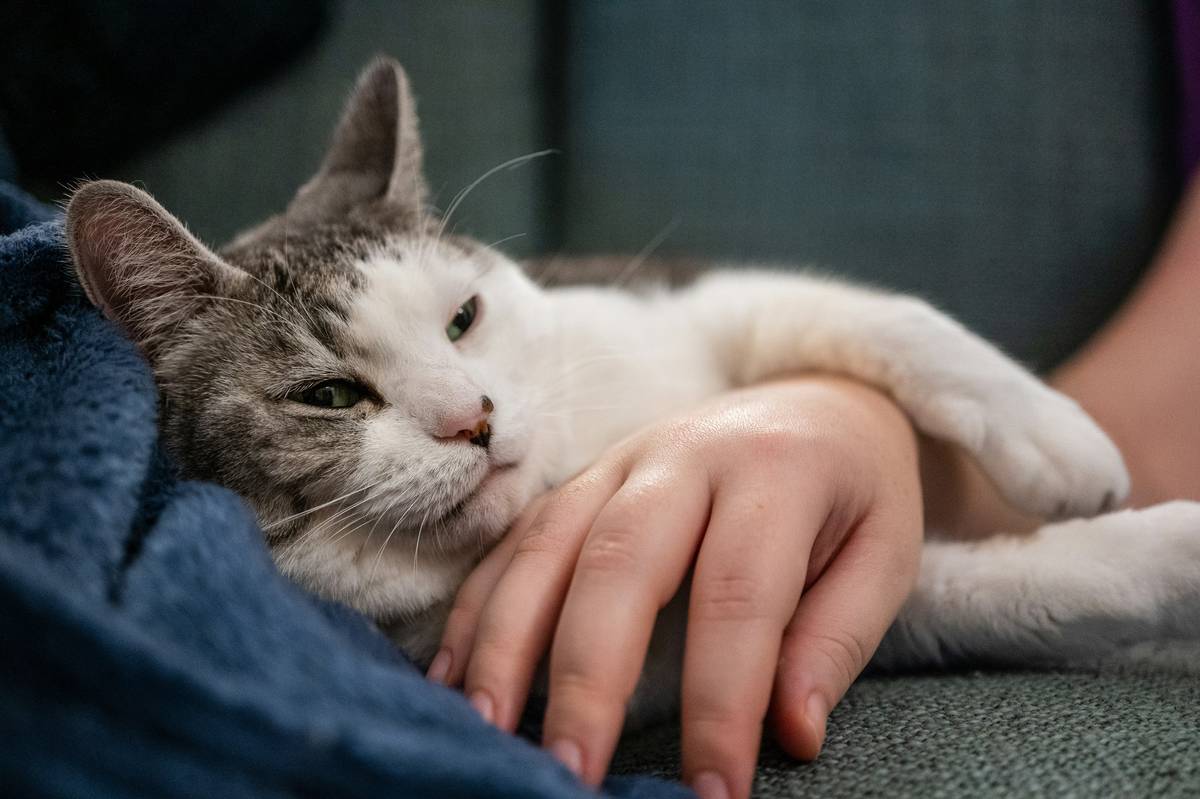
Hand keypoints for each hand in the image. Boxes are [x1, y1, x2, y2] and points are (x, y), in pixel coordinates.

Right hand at [427, 376, 922, 798]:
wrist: (815, 398)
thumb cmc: (855, 491)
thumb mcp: (884, 555)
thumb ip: (836, 638)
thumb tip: (791, 733)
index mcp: (777, 471)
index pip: (740, 596)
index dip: (721, 701)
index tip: (712, 793)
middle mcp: (685, 455)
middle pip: (621, 560)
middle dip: (587, 675)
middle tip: (568, 774)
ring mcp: (621, 460)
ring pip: (549, 544)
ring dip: (506, 639)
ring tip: (485, 728)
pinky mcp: (582, 477)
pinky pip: (518, 538)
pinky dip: (480, 606)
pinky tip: (454, 673)